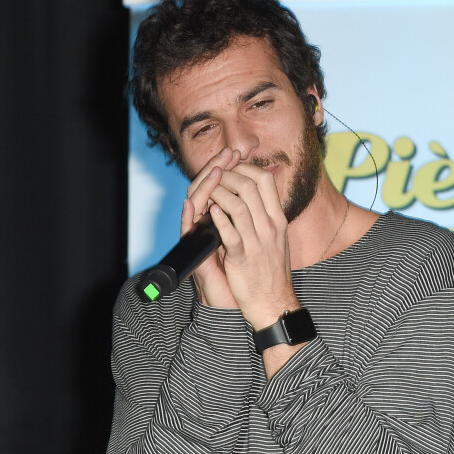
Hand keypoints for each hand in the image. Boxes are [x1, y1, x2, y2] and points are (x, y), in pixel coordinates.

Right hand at [181, 147, 240, 308]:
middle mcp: (207, 224)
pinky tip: (192, 204)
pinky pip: (187, 232)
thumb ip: (254, 212)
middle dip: (216, 168)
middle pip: (204, 186)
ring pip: (193, 203)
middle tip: (227, 153)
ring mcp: (200, 237)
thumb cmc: (253, 271)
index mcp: (222, 218)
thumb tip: (266, 184)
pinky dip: (189, 217)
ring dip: (204, 186)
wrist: (251, 302)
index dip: (227, 167)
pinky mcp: (195, 253)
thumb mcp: (256, 236)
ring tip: (216, 172)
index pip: (219, 184)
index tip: (238, 152)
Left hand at [206, 163, 299, 328]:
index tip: (230, 169)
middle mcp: (270, 227)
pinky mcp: (242, 258)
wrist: (273, 302)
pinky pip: (229, 232)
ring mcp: (256, 242)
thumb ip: (266, 216)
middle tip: (214, 177)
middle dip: (227, 175)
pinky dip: (217, 218)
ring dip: (218, 193)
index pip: (265, 179)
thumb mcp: (277, 238)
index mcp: (278, 219)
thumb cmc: (272, 271)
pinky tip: (209, 212)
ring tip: (209, 192)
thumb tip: (251, 195)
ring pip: (237, 205)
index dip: (244, 168)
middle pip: (249, 186)